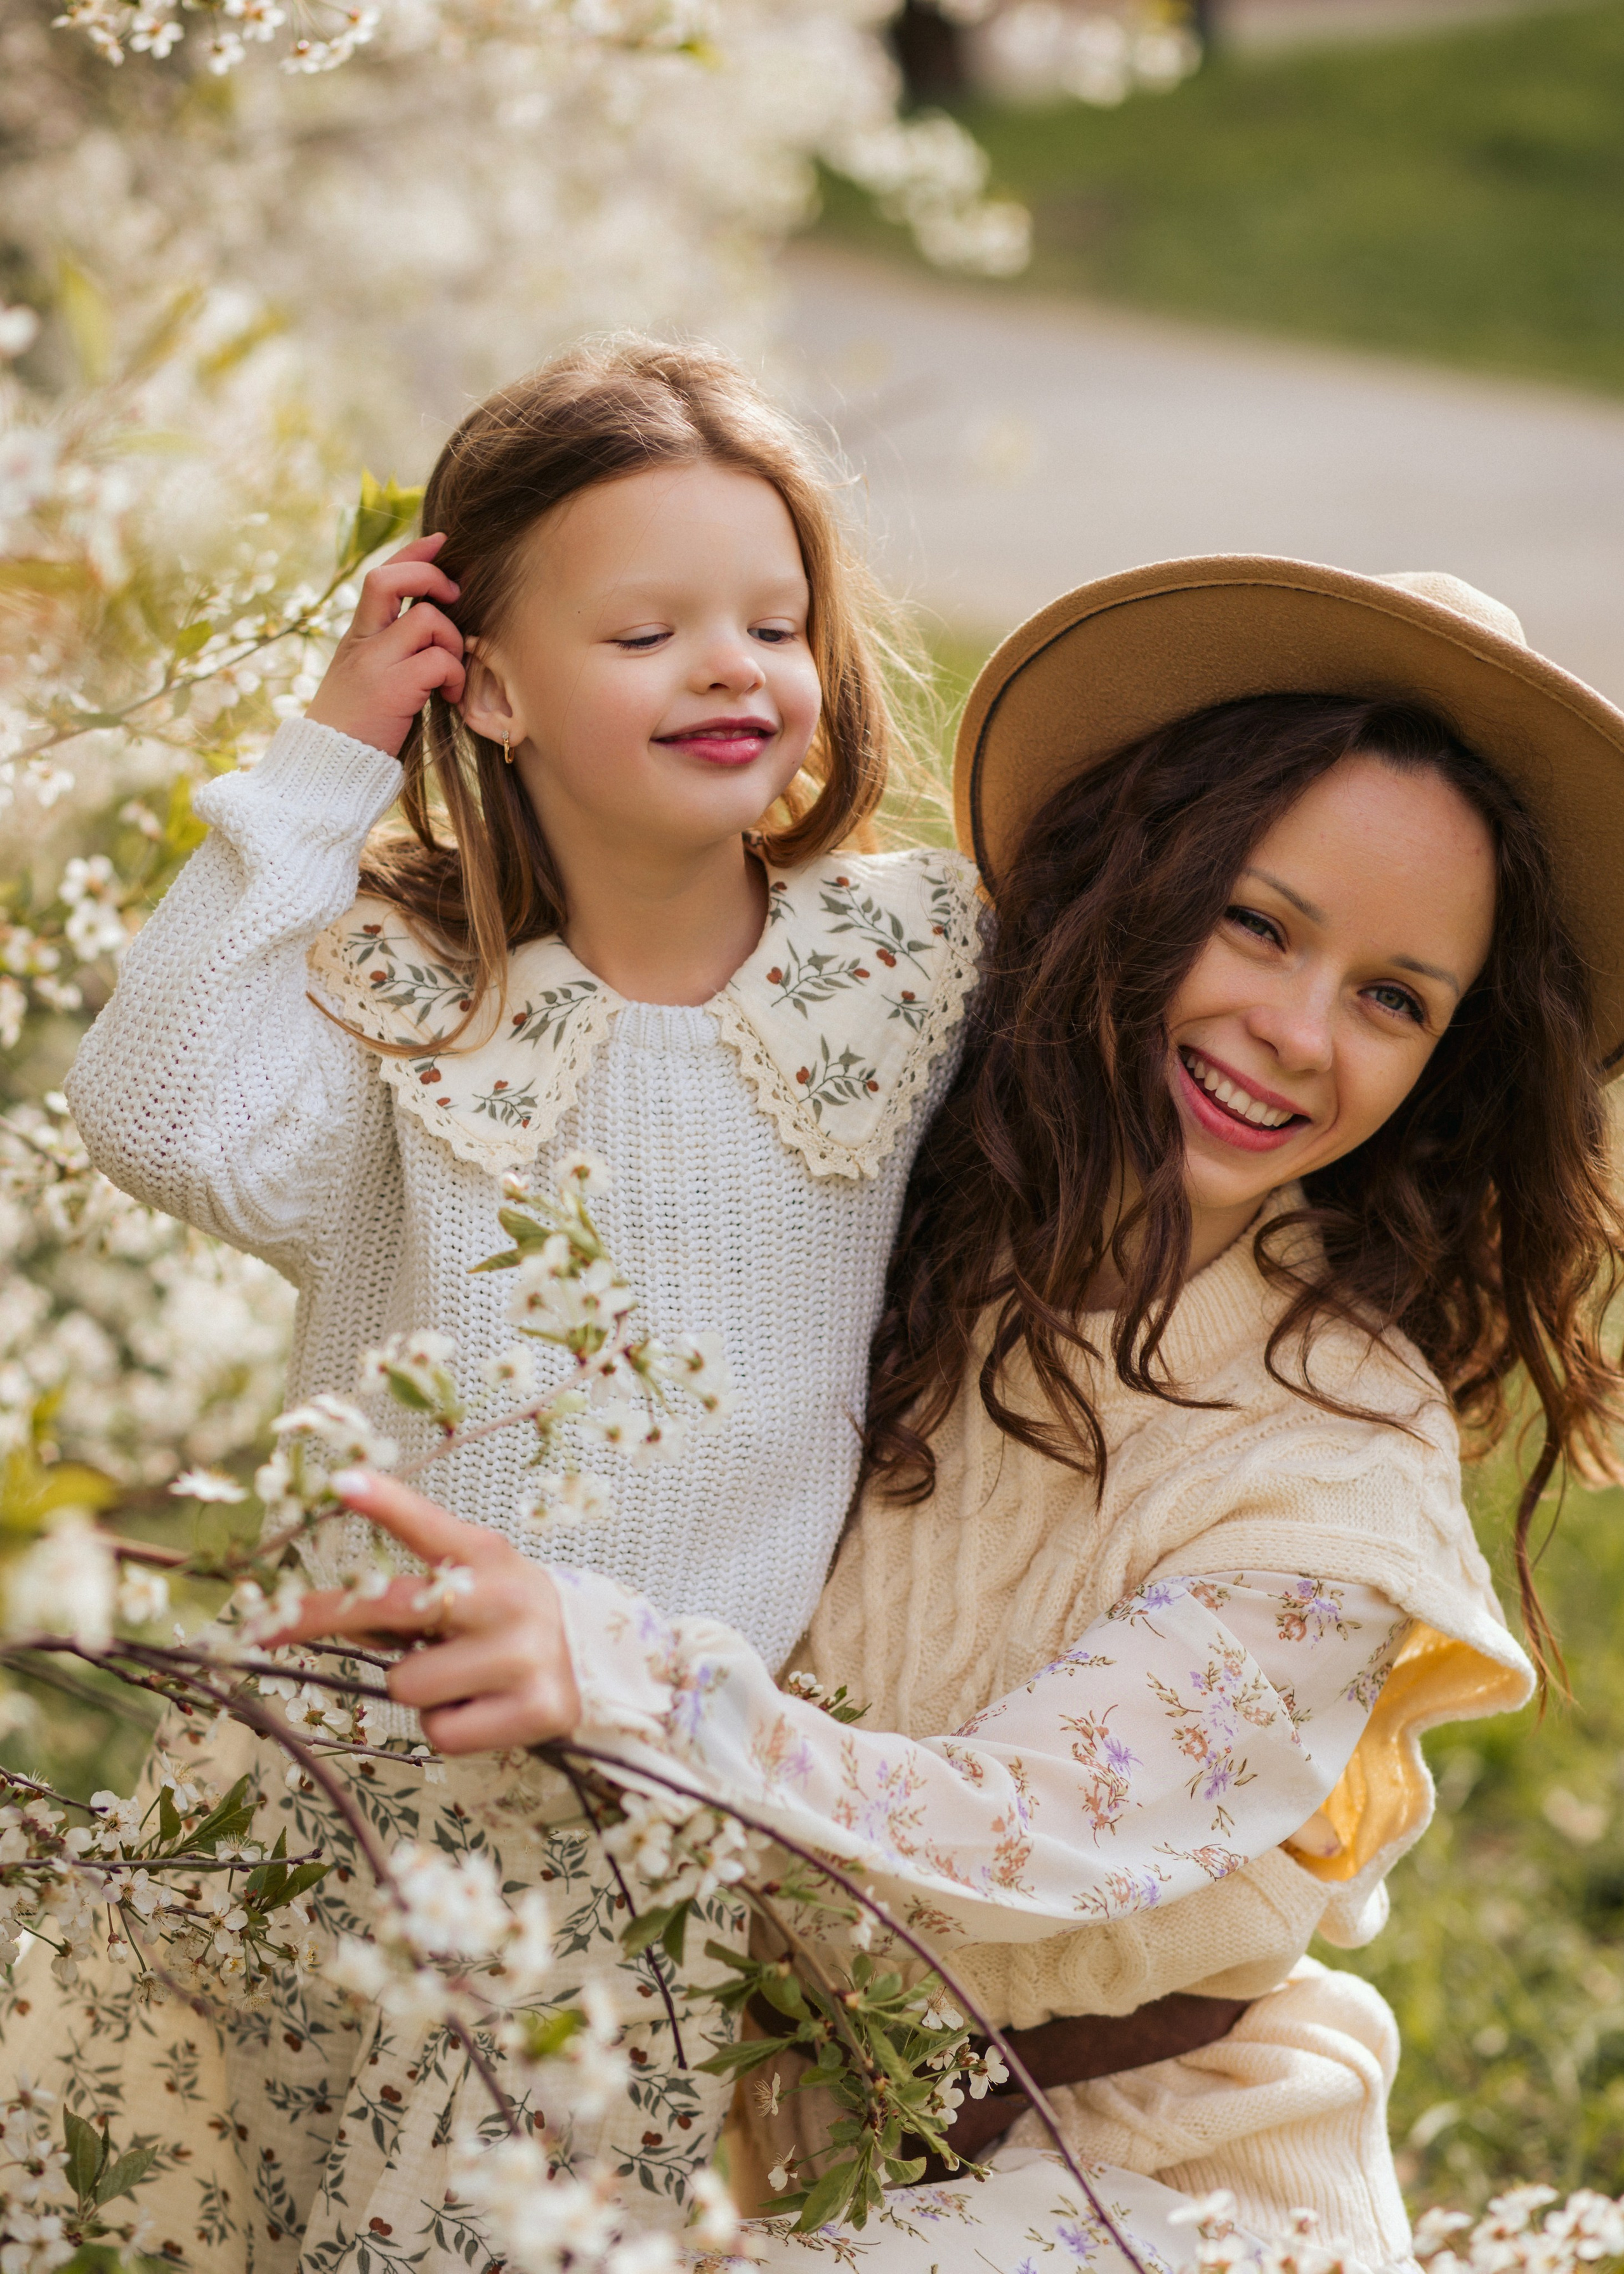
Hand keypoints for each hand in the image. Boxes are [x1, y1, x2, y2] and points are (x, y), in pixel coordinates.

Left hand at [270, 1470, 582, 1753]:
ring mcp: (524, 1655)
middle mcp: (507, 1599)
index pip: (431, 1526)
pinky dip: (451, 1728)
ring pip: (408, 1685)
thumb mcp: (476, 1582)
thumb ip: (420, 1586)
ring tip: (462, 1680)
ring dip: (421, 1692)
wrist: (599, 1663)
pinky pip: (443, 1732)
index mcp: (488, 1557)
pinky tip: (486, 1709)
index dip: (388, 1504)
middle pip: (394, 1608)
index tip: (343, 1483)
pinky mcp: (537, 1710)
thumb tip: (328, 1610)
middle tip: (262, 1630)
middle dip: (320, 1618)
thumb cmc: (507, 1619)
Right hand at [305, 534, 464, 756]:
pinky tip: (450, 697)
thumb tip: (435, 629)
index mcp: (356, 637)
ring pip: (426, 619)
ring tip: (450, 675)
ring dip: (451, 642)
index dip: (412, 553)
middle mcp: (361, 643)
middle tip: (454, 602)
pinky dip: (455, 676)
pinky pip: (439, 661)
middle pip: (390, 579)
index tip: (441, 541)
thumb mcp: (367, 680)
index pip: (380, 577)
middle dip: (432, 578)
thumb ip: (390, 651)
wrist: (329, 767)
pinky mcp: (391, 690)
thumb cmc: (358, 729)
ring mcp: (373, 664)